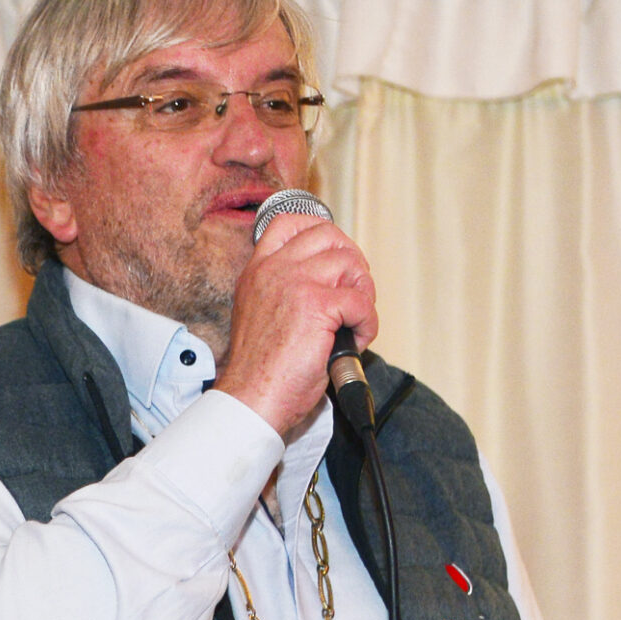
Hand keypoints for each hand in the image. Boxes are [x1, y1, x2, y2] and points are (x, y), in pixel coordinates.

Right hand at [211, 212, 376, 439]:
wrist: (253, 396)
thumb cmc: (261, 369)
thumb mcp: (261, 313)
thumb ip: (285, 290)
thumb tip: (330, 283)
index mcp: (258, 271)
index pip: (289, 223)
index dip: (321, 231)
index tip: (334, 254)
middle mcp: (274, 270)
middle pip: (328, 235)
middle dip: (351, 262)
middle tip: (353, 292)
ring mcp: (295, 283)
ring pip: (350, 264)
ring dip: (363, 295)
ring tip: (353, 323)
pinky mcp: (317, 305)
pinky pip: (362, 302)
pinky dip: (367, 324)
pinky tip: (354, 341)